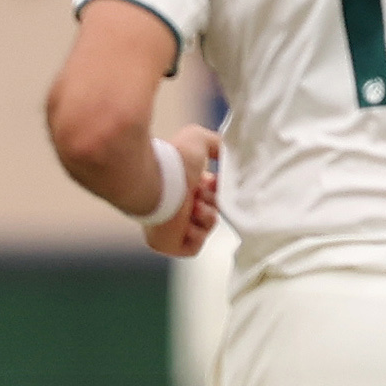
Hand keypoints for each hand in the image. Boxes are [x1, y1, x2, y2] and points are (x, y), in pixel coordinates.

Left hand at [139, 123, 219, 256]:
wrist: (158, 181)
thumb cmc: (174, 160)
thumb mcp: (199, 139)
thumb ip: (215, 143)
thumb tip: (226, 153)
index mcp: (178, 185)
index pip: (207, 193)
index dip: (216, 189)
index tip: (213, 181)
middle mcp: (174, 205)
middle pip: (210, 210)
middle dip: (212, 201)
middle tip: (201, 193)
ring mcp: (170, 227)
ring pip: (206, 227)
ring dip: (205, 216)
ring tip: (193, 205)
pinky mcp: (169, 245)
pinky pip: (194, 246)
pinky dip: (196, 234)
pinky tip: (187, 221)